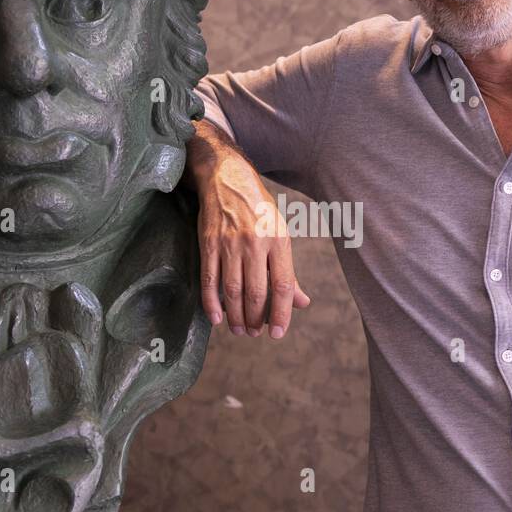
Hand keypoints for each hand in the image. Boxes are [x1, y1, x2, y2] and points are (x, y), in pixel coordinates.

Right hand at [196, 153, 310, 337]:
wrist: (228, 179)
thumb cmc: (259, 210)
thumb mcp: (280, 234)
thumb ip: (289, 272)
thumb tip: (302, 303)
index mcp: (279, 241)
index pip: (283, 286)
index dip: (281, 313)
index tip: (277, 333)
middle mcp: (255, 244)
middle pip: (256, 293)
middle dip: (255, 319)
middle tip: (254, 333)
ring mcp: (230, 244)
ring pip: (233, 290)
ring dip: (236, 316)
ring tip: (239, 330)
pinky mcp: (209, 244)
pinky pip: (210, 280)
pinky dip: (212, 302)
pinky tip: (217, 318)